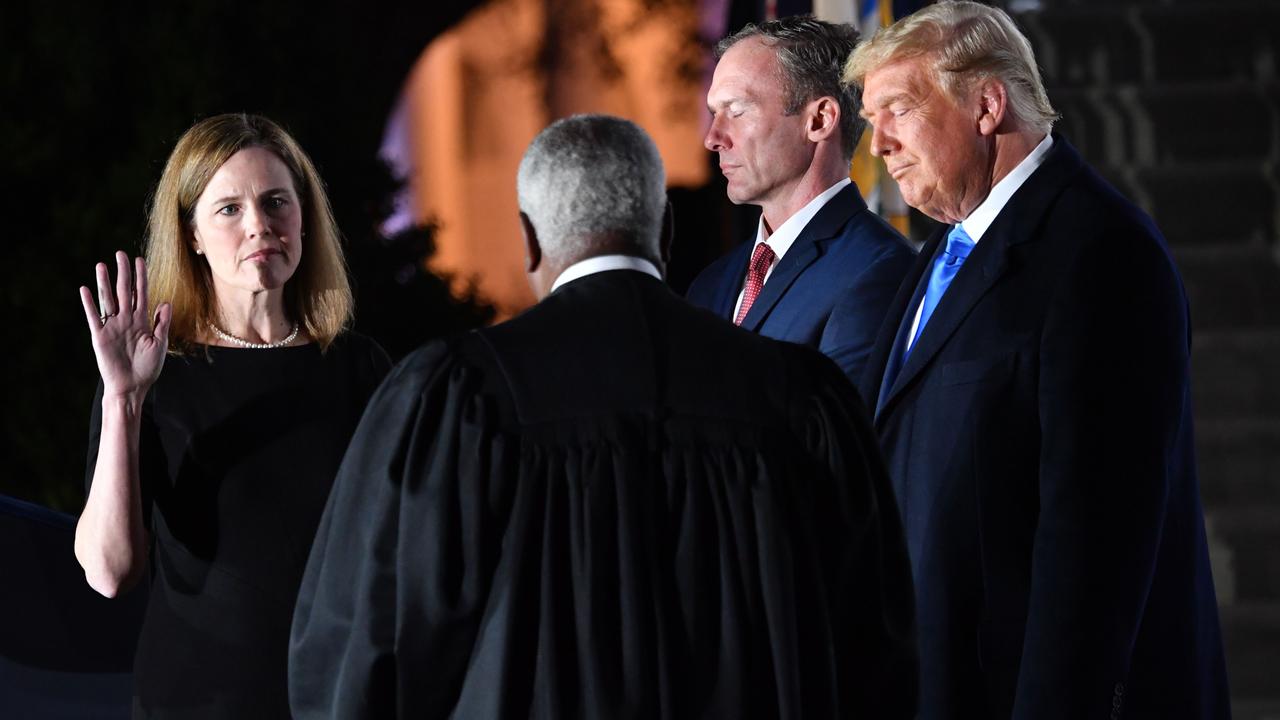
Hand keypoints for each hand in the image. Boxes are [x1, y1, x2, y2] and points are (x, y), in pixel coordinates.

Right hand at [79, 251, 171, 400]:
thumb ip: (162, 323)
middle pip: (124, 291)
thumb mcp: (160, 344)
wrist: (133, 386)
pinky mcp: (100, 336)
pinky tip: (85, 289)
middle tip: (121, 253)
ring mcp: (113, 326)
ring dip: (104, 283)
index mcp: (142, 321)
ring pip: (108, 300)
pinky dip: (89, 303)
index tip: (140, 260)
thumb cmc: (148, 368)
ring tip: (102, 265)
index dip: (141, 277)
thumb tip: (166, 302)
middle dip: (123, 273)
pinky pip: (94, 317)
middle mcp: (126, 320)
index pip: (141, 293)